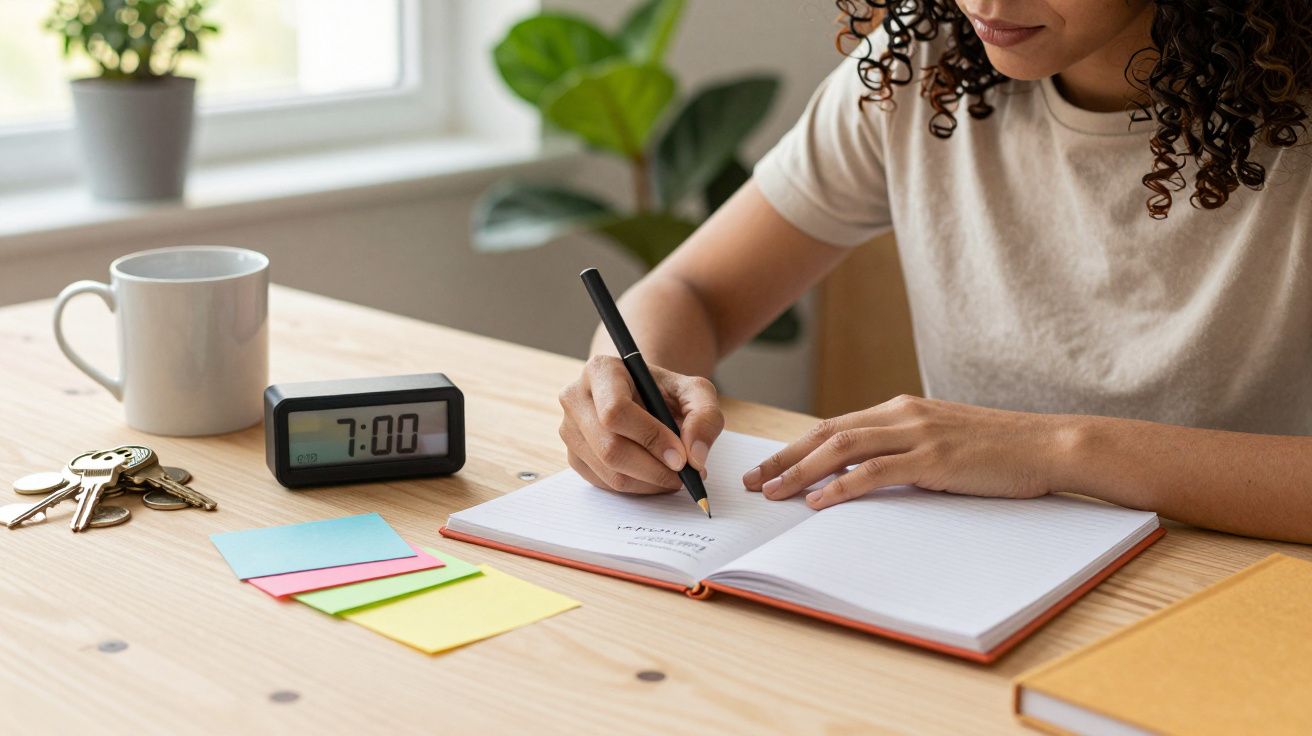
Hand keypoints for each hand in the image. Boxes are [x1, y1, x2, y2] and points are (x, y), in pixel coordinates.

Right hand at [559, 355, 724, 493]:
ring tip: (675, 475)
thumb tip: (695, 456)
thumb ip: (704, 417)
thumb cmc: (666, 392)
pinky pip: (605, 485)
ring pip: (609, 472)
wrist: (643, 397)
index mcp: (601, 370)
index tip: (681, 457)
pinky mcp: (574, 457)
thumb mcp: (695, 392)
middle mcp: (576, 398)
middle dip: (654, 469)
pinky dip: (638, 488)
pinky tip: (656, 475)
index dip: (650, 438)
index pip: (615, 411)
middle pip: (610, 448)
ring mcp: (570, 430)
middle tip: (684, 475)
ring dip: (650, 482)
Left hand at [742, 395, 1066, 509]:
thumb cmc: (999, 450)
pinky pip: (876, 472)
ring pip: (842, 449)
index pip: (834, 427)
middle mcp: (902, 415)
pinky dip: (842, 486)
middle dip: (784, 458)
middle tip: (753, 481)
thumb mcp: (943, 440)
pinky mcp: (934, 458)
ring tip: (774, 493)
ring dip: (801, 472)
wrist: (1049, 444)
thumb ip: (905, 448)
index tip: (767, 467)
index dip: (795, 447)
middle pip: (826, 433)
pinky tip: (820, 501)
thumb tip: (866, 474)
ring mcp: (918, 433)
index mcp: (902, 409)